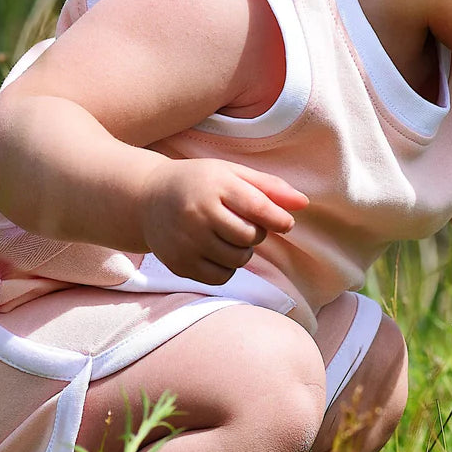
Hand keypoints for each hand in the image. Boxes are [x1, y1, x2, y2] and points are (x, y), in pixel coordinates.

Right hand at [140, 158, 307, 285]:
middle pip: (249, 237)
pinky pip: (221, 277)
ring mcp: (186, 241)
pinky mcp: (179, 263)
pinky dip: (226, 268)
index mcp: (214, 185)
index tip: (285, 223)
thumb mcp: (232, 174)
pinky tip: (215, 250)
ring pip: (237, 260)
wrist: (147, 198)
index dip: (278, 219)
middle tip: (243, 223)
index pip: (257, 207)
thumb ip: (269, 187)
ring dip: (241, 251)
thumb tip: (303, 203)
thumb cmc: (199, 183)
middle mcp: (197, 213)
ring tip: (227, 236)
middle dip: (255, 233)